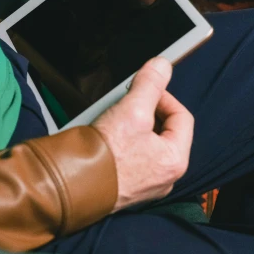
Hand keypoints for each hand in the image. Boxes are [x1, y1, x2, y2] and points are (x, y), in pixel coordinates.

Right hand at [91, 57, 193, 211]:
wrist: (72, 186)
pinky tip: (103, 138)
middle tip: (124, 104)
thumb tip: (163, 65)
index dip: (163, 96)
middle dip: (144, 112)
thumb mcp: (131, 110)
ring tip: (110, 120)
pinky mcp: (124, 188)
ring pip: (145, 144)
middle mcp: (165, 177)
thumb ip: (150, 85)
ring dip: (130, 127)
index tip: (142, 89)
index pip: (181, 116)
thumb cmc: (105, 154)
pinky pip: (129, 159)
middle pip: (163, 131)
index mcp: (175, 160)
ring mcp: (145, 185)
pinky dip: (119, 145)